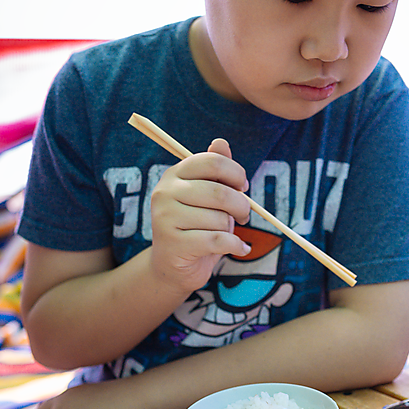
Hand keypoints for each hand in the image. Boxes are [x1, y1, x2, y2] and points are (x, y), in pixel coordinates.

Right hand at [149, 138, 250, 294]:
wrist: (173, 266)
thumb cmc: (196, 226)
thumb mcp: (207, 196)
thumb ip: (215, 170)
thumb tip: (221, 142)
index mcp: (174, 175)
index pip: (212, 161)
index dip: (236, 173)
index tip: (243, 187)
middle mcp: (164, 192)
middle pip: (219, 192)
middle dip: (241, 206)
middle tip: (243, 216)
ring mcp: (165, 218)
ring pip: (220, 219)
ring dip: (231, 230)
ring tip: (225, 234)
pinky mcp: (173, 244)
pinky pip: (218, 240)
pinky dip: (236, 246)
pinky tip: (240, 249)